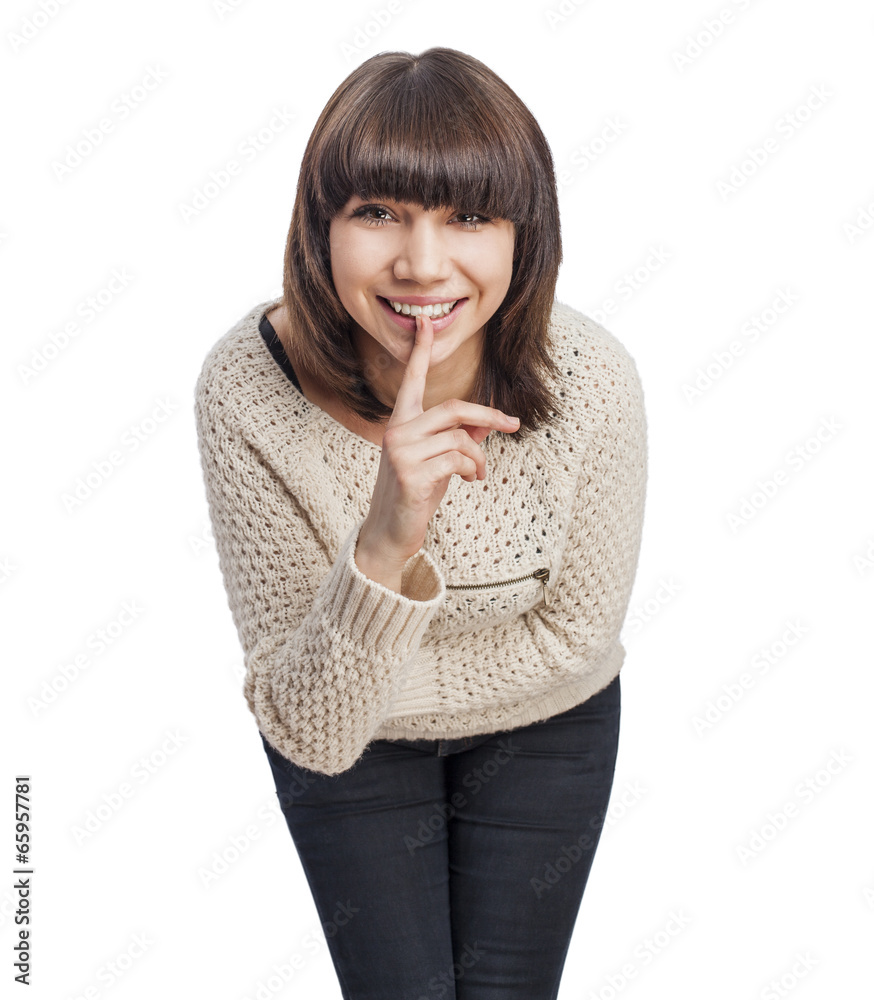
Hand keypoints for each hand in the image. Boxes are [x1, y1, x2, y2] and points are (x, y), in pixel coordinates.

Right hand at [357, 311, 520, 568]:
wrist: (391, 531)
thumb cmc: (415, 492)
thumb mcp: (440, 459)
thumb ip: (460, 436)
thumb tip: (489, 423)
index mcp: (401, 421)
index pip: (412, 379)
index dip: (421, 350)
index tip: (425, 322)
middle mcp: (397, 430)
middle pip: (454, 408)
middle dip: (489, 417)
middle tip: (513, 425)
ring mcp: (401, 452)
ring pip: (461, 438)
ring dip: (479, 458)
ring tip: (477, 474)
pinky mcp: (410, 474)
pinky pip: (458, 460)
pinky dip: (472, 470)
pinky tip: (468, 481)